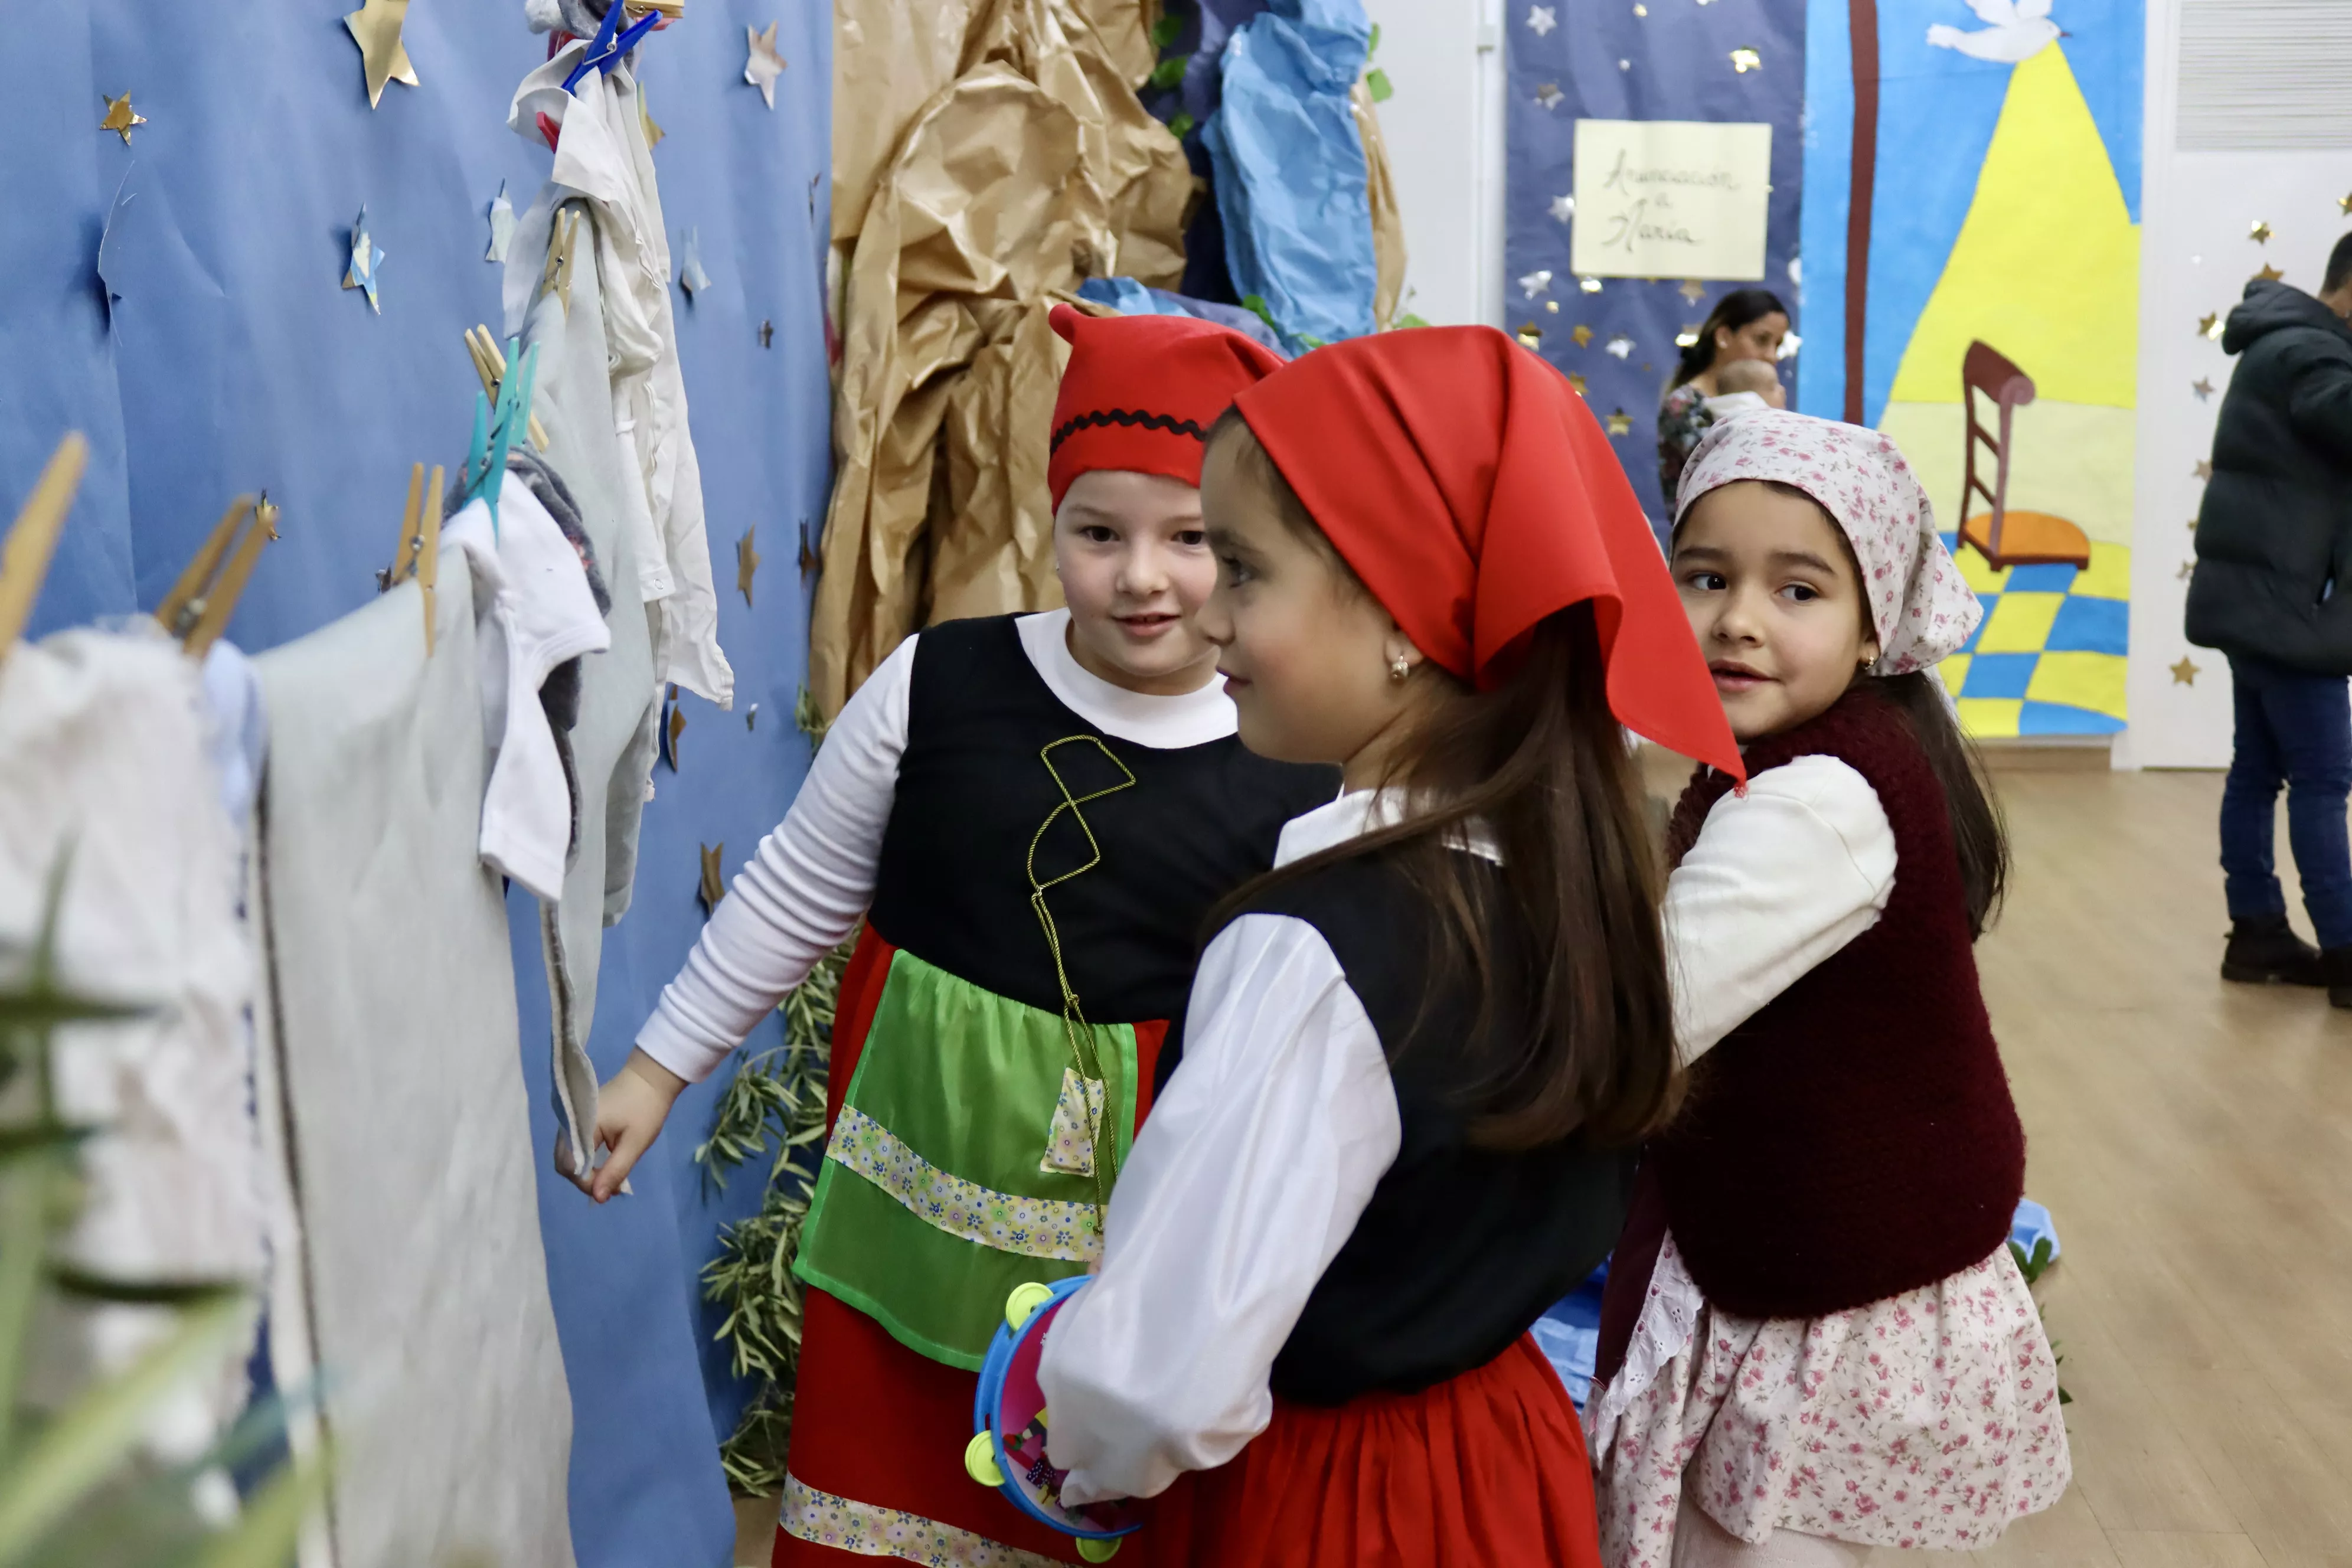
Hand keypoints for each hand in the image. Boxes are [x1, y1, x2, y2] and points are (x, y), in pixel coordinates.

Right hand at [565, 1049, 688, 1203]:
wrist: (650, 1079)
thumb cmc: (646, 1108)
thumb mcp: (635, 1143)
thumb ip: (614, 1171)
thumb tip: (597, 1199)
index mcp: (581, 1125)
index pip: (570, 1165)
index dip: (585, 1183)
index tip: (608, 1191)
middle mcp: (570, 1124)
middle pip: (564, 1163)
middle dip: (584, 1180)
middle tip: (609, 1187)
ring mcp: (572, 1122)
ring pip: (569, 1157)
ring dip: (585, 1172)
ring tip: (609, 1180)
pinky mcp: (579, 1123)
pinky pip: (575, 1148)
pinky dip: (587, 1161)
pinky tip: (604, 1167)